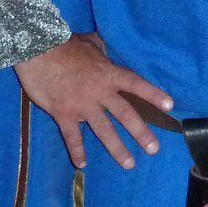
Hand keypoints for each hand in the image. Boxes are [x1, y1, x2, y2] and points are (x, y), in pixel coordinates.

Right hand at [15, 35, 172, 169]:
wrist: (37, 49)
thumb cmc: (63, 44)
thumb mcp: (88, 42)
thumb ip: (99, 48)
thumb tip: (104, 45)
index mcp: (108, 73)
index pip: (136, 85)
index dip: (153, 94)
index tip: (169, 106)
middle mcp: (100, 91)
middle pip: (125, 114)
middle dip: (141, 132)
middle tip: (153, 149)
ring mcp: (82, 104)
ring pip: (104, 130)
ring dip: (117, 149)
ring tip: (128, 164)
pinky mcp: (64, 113)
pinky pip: (72, 136)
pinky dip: (77, 151)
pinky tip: (81, 164)